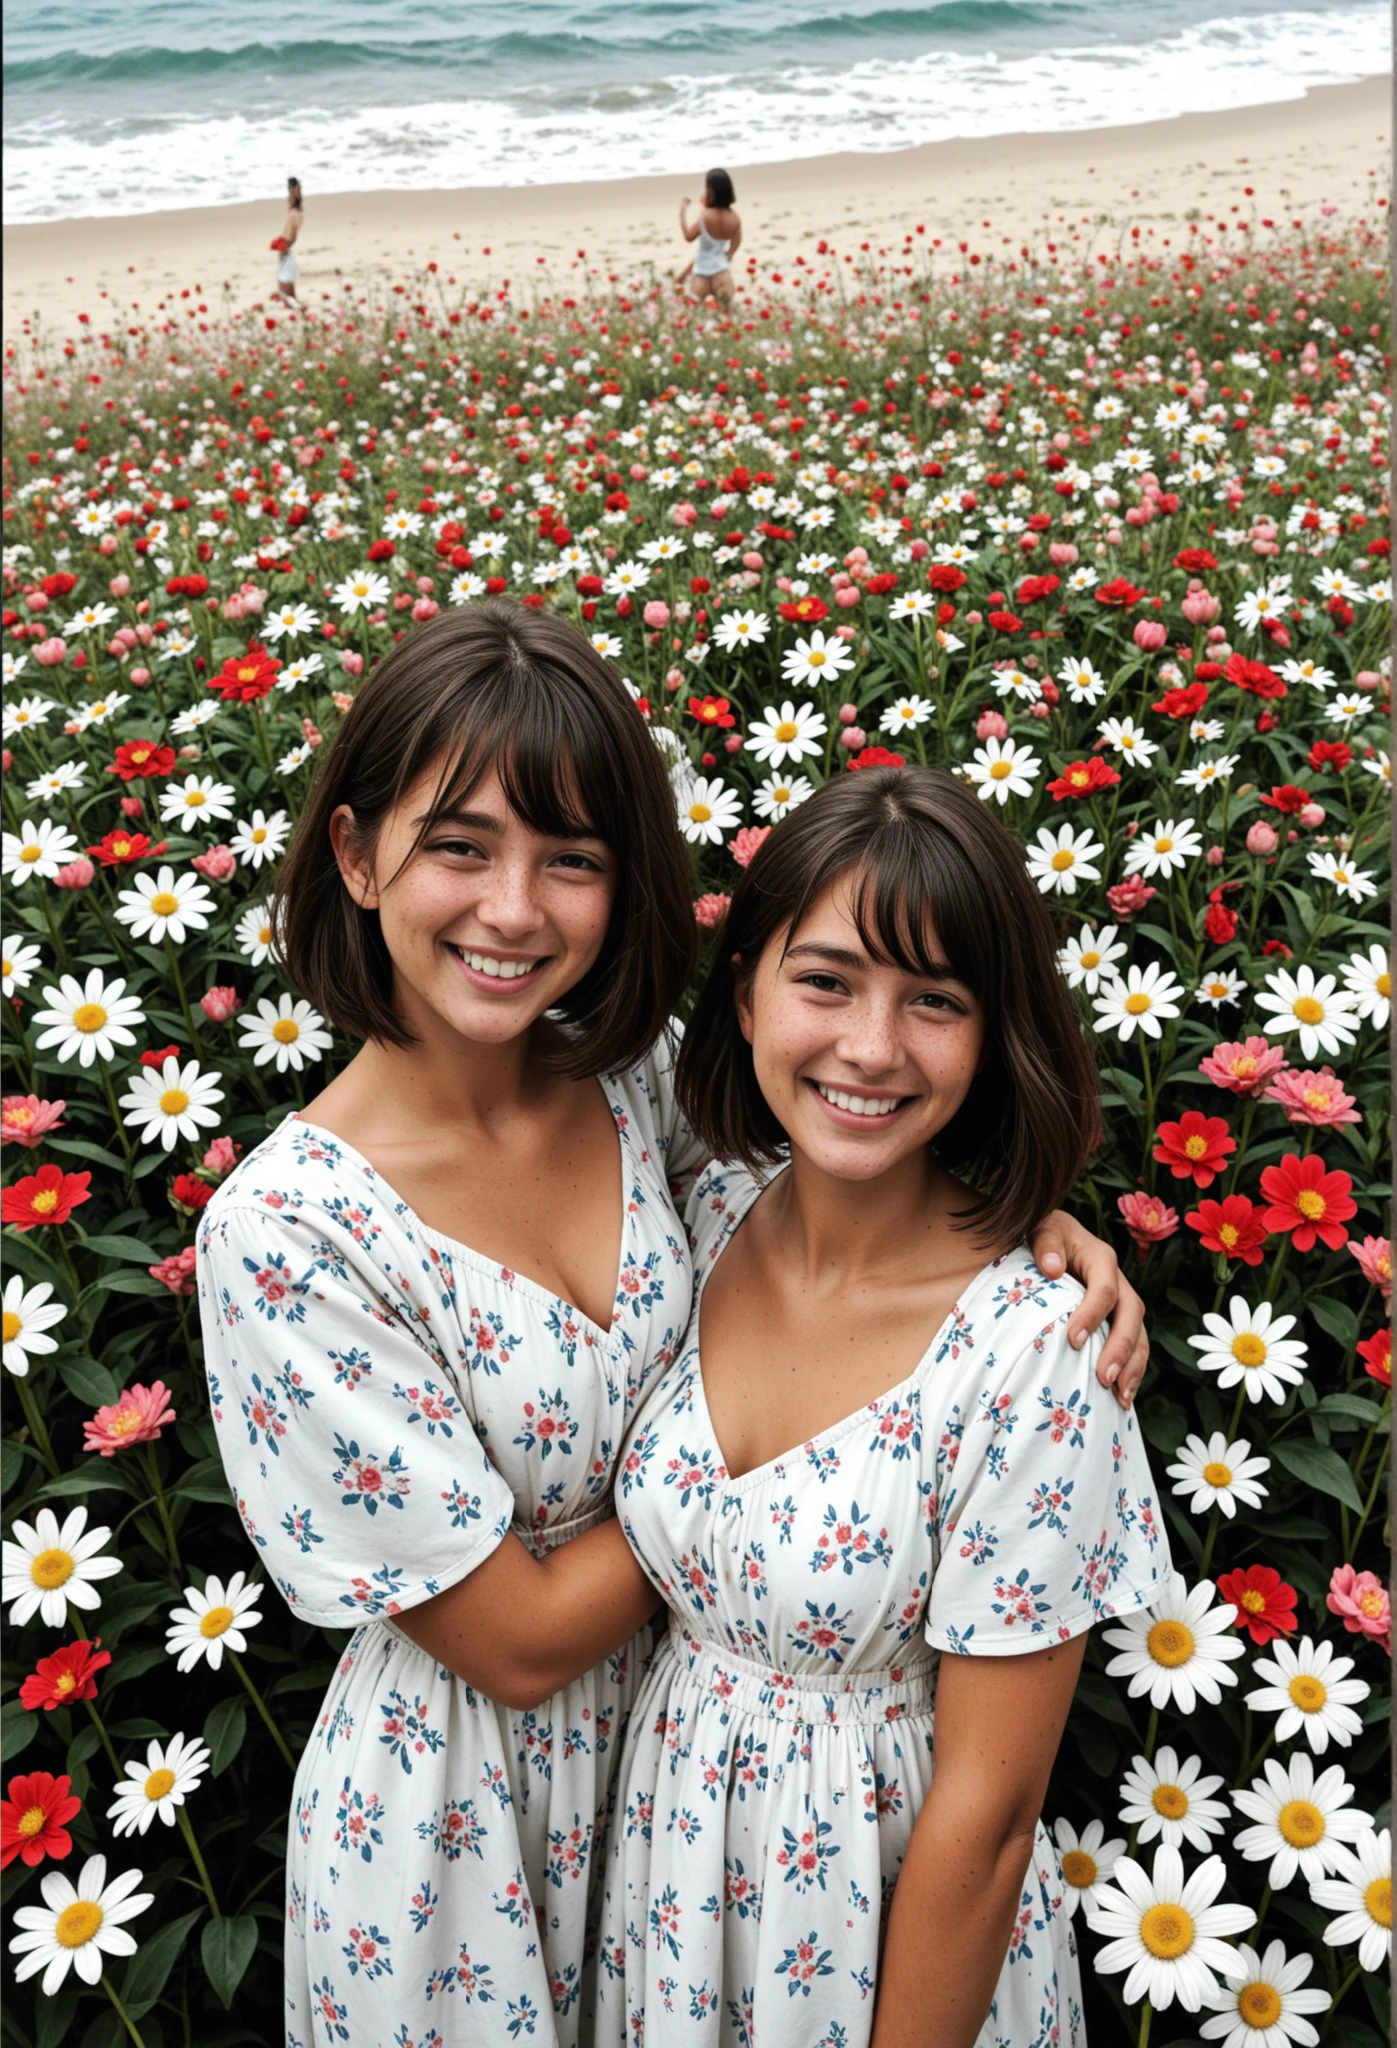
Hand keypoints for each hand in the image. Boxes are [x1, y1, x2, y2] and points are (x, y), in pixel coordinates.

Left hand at [1028, 1209, 1147, 1409]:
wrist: (1050, 1236)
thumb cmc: (1042, 1233)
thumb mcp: (1040, 1228)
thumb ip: (1045, 1243)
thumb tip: (1052, 1267)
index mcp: (1100, 1258)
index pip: (1105, 1287)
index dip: (1093, 1314)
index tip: (1074, 1340)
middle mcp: (1118, 1281)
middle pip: (1131, 1315)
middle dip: (1121, 1348)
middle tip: (1104, 1378)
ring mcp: (1121, 1303)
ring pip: (1139, 1334)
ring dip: (1134, 1367)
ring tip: (1121, 1397)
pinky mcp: (1116, 1321)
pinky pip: (1132, 1346)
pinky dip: (1130, 1371)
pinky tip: (1121, 1398)